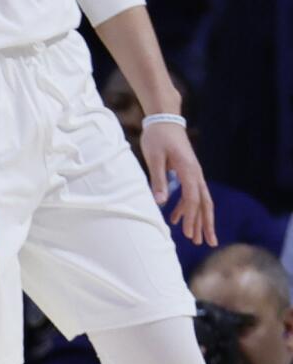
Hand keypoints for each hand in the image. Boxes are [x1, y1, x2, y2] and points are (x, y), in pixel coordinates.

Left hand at [141, 118, 216, 246]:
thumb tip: (161, 202)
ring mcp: (194, 174)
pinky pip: (191, 194)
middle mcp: (196, 174)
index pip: (193, 199)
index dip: (192, 218)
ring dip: (198, 219)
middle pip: (204, 203)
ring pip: (200, 201)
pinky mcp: (188, 173)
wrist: (165, 120)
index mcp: (189, 171)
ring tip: (196, 238)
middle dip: (206, 224)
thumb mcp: (154, 158)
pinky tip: (176, 219)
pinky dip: (185, 208)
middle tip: (209, 243)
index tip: (190, 234)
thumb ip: (158, 179)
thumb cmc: (158, 138)